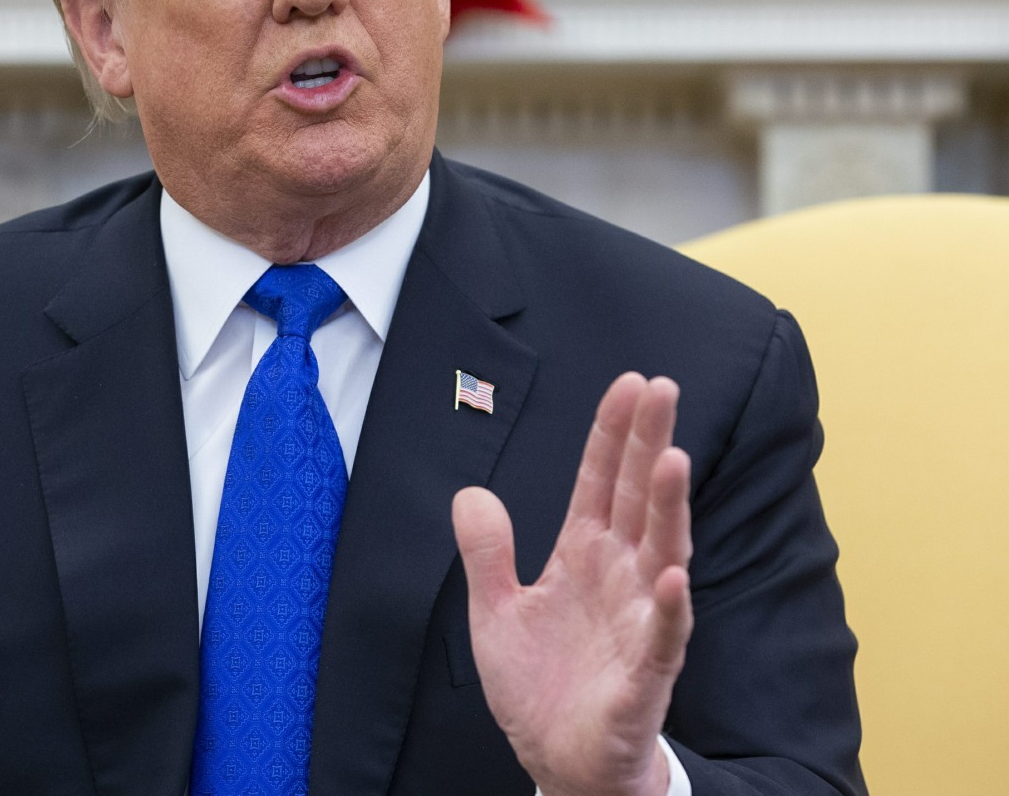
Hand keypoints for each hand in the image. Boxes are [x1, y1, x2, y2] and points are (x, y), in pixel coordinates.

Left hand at [452, 373, 692, 795]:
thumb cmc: (539, 686)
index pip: (601, 483)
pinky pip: (662, 636)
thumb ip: (486, 553)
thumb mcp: (495, 611)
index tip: (629, 383)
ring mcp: (638, 622)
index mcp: (583, 556)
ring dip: (668, 509)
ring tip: (672, 459)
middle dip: (650, 444)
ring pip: (661, 553)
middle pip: (637, 500)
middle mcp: (620, 577)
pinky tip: (671, 575)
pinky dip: (668, 606)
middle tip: (663, 389)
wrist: (558, 764)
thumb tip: (470, 493)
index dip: (613, 435)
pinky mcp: (645, 675)